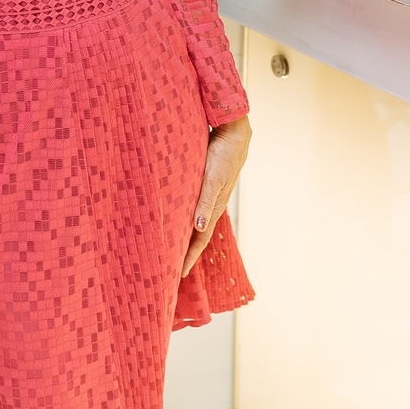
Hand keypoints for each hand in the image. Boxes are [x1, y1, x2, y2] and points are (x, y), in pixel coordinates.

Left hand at [183, 117, 249, 276]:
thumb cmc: (222, 155)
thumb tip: (199, 228)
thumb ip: (206, 202)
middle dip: (187, 252)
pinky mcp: (208, 185)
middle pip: (198, 235)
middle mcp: (213, 205)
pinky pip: (196, 208)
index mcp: (214, 207)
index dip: (190, 257)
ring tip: (176, 248)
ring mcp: (212, 195)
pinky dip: (188, 218)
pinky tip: (182, 218)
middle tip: (173, 268)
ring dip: (187, 236)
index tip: (179, 275)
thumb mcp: (213, 178)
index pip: (200, 239)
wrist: (235, 134)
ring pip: (197, 222)